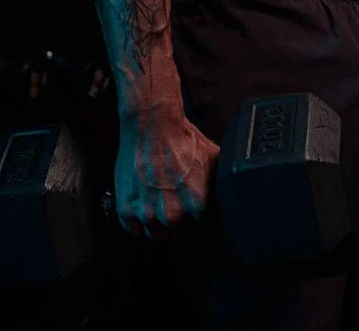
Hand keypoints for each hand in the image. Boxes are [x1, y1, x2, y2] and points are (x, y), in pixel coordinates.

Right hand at [113, 112, 218, 241]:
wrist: (153, 124)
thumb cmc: (181, 139)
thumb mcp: (213, 158)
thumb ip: (221, 181)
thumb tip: (232, 188)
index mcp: (197, 206)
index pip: (200, 230)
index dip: (196, 222)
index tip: (192, 214)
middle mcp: (172, 214)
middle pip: (177, 235)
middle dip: (178, 225)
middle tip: (175, 209)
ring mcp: (147, 213)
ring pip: (155, 234)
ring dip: (157, 226)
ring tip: (158, 209)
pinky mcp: (126, 207)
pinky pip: (131, 229)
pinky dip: (135, 224)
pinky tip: (141, 211)